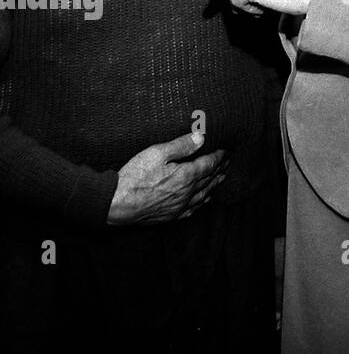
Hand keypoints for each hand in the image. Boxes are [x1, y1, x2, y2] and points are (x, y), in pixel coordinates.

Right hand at [107, 132, 227, 224]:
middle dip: (220, 168)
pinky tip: (204, 199)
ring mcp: (180, 206)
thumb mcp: (157, 153)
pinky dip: (202, 201)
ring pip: (204, 194)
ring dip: (214, 184)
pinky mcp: (171, 215)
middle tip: (228, 161)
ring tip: (221, 177)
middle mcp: (187, 193)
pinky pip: (193, 208)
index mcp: (186, 176)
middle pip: (210, 179)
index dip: (220, 156)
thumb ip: (181, 145)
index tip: (227, 150)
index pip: (210, 164)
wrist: (116, 204)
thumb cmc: (134, 177)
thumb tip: (201, 138)